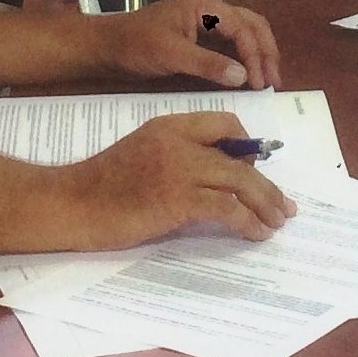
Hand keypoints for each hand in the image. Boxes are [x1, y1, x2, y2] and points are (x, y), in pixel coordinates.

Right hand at [46, 112, 296, 248]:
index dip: (247, 145)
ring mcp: (180, 170)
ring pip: (240, 181)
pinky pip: (227, 208)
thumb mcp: (144, 153)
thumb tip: (219, 178)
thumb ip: (178, 155)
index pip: (224, 122)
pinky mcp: (177, 200)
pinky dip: (247, 222)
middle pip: (240, 157)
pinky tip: (255, 234)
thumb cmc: (103, 185)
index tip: (255, 169)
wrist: (73, 203)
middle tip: (283, 205)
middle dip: (267, 184)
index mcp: (170, 125)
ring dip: (265, 204)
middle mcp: (179, 142)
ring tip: (276, 222)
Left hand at [101, 0, 281, 89]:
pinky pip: (231, 39)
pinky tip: (249, 72)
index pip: (242, 28)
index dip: (255, 56)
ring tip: (268, 78)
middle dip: (265, 51)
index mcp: (204, 6)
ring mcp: (205, 18)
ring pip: (245, 29)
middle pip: (251, 24)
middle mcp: (209, 7)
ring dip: (258, 51)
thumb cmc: (135, 46)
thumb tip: (244, 76)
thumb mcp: (171, 56)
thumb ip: (208, 65)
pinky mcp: (200, 31)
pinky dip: (244, 54)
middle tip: (274, 81)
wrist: (107, 46)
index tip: (260, 83)